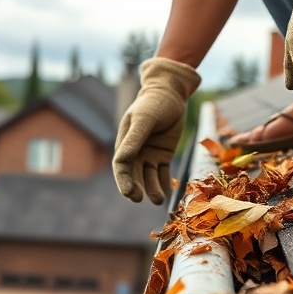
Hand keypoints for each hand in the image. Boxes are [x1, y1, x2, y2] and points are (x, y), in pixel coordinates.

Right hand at [113, 57, 200, 203]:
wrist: (171, 93)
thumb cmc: (154, 103)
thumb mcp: (144, 120)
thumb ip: (134, 139)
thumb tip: (121, 162)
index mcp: (125, 142)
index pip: (121, 166)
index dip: (124, 181)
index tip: (130, 193)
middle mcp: (135, 151)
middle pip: (134, 175)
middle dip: (136, 188)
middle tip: (141, 199)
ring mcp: (150, 154)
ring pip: (149, 177)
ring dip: (152, 189)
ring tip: (158, 200)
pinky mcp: (164, 155)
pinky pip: (163, 173)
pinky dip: (165, 183)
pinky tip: (169, 193)